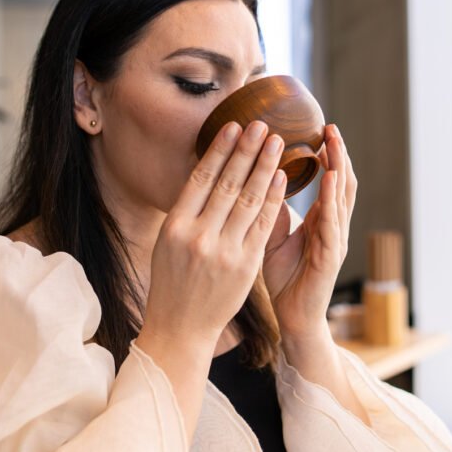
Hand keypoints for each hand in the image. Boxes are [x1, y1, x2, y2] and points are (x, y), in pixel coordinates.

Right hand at [143, 121, 285, 347]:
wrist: (182, 327)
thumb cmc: (173, 281)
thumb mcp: (168, 242)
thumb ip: (187, 211)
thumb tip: (207, 173)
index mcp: (176, 226)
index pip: (201, 178)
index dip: (220, 150)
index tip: (233, 126)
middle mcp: (199, 235)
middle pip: (228, 184)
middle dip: (247, 151)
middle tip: (262, 125)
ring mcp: (224, 251)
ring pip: (249, 201)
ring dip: (266, 168)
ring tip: (277, 143)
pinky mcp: (245, 265)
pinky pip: (263, 225)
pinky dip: (274, 199)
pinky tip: (282, 178)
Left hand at [262, 124, 356, 341]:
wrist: (291, 319)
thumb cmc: (284, 279)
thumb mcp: (271, 236)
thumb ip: (271, 211)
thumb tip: (261, 179)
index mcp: (321, 221)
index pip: (329, 181)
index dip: (327, 155)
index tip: (320, 128)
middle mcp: (333, 227)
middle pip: (341, 183)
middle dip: (339, 154)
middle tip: (331, 126)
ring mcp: (336, 241)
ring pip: (343, 198)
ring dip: (339, 169)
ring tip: (335, 143)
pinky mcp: (331, 257)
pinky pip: (333, 224)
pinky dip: (332, 200)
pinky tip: (329, 180)